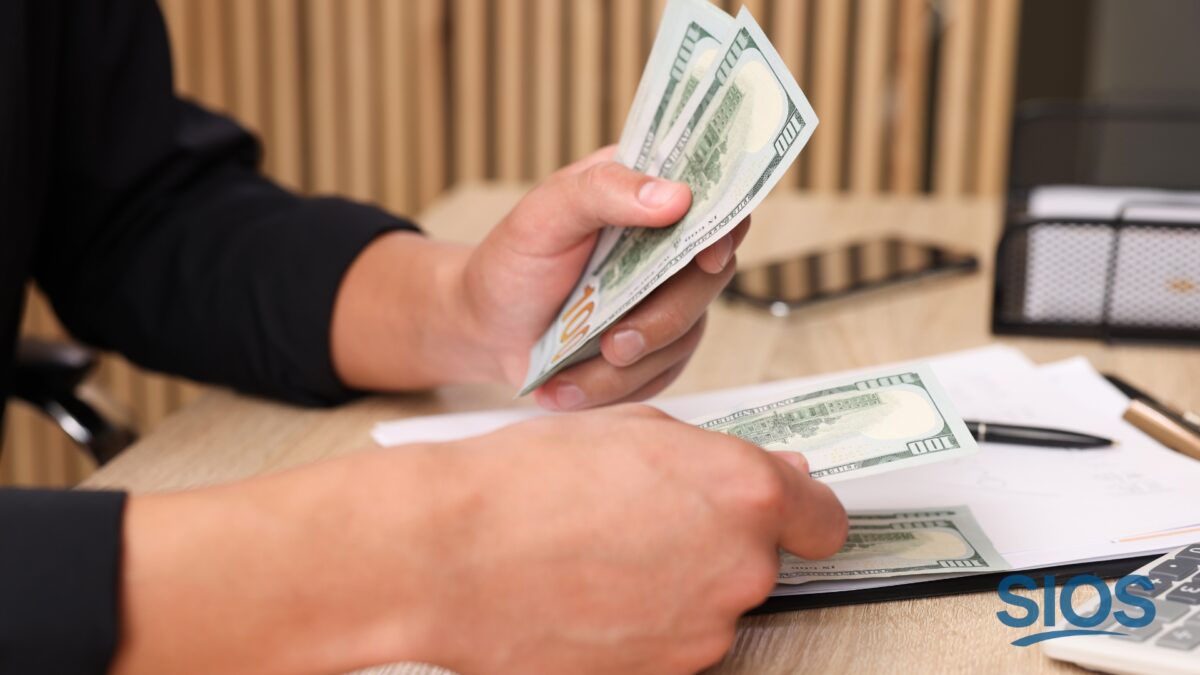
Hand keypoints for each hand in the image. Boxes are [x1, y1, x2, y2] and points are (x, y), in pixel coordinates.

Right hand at [112, 406, 846, 674]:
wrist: (449, 554)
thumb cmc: (526, 480)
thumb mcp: (632, 430)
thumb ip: (717, 456)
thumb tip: (770, 476)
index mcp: (743, 492)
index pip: (823, 517)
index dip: (801, 510)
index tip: (785, 510)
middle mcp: (738, 567)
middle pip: (763, 560)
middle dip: (723, 539)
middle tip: (654, 516)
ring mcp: (700, 630)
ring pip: (715, 602)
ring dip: (682, 580)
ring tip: (608, 551)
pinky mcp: (661, 672)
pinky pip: (675, 638)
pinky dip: (649, 619)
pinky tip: (595, 588)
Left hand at [463, 148, 749, 409]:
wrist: (487, 327)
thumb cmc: (513, 261)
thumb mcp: (545, 213)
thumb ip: (604, 190)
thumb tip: (676, 197)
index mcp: (648, 195)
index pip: (715, 199)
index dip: (724, 226)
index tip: (706, 256)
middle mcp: (668, 247)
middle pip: (710, 278)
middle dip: (662, 320)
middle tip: (612, 344)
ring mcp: (667, 300)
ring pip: (684, 337)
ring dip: (624, 367)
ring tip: (566, 375)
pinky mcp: (657, 350)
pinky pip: (659, 376)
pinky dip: (610, 390)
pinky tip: (565, 387)